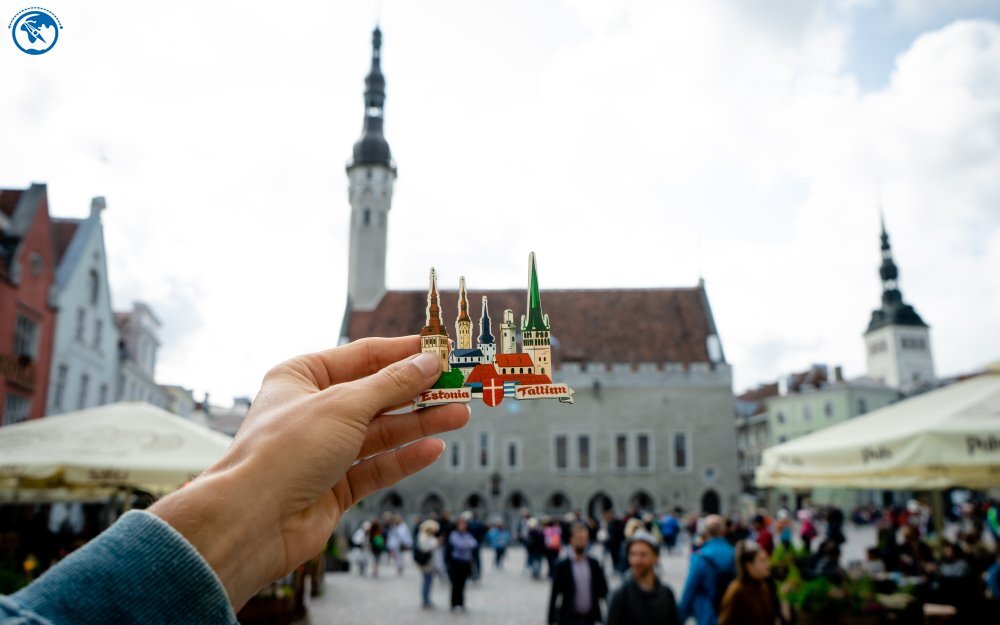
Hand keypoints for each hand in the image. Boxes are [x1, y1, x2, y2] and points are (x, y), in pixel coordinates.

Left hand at [150, 336, 469, 608]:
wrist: (253, 521)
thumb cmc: (281, 452)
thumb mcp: (344, 405)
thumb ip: (391, 384)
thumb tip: (427, 363)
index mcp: (301, 377)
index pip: (362, 356)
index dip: (403, 352)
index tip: (439, 350)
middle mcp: (313, 411)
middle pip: (377, 395)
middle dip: (418, 391)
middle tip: (458, 385)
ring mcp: (325, 450)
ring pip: (382, 432)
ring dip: (421, 423)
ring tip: (459, 414)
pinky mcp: (336, 486)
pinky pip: (378, 466)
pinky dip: (406, 457)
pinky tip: (433, 448)